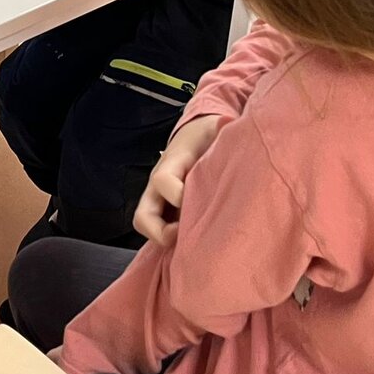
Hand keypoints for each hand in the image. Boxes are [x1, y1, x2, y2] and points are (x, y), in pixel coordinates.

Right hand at [133, 114, 221, 247]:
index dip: (178, 196)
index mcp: (171, 164)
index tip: (201, 201)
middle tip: (190, 240)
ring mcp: (160, 201)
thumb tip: (229, 126)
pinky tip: (200, 247)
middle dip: (161, 233)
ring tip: (195, 247)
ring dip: (166, 240)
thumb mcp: (215, 128)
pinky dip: (175, 243)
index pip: (163, 182)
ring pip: (148, 227)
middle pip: (143, 216)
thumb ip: (222, 128)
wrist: (196, 135)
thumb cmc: (207, 134)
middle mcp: (158, 185)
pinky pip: (162, 231)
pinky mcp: (167, 212)